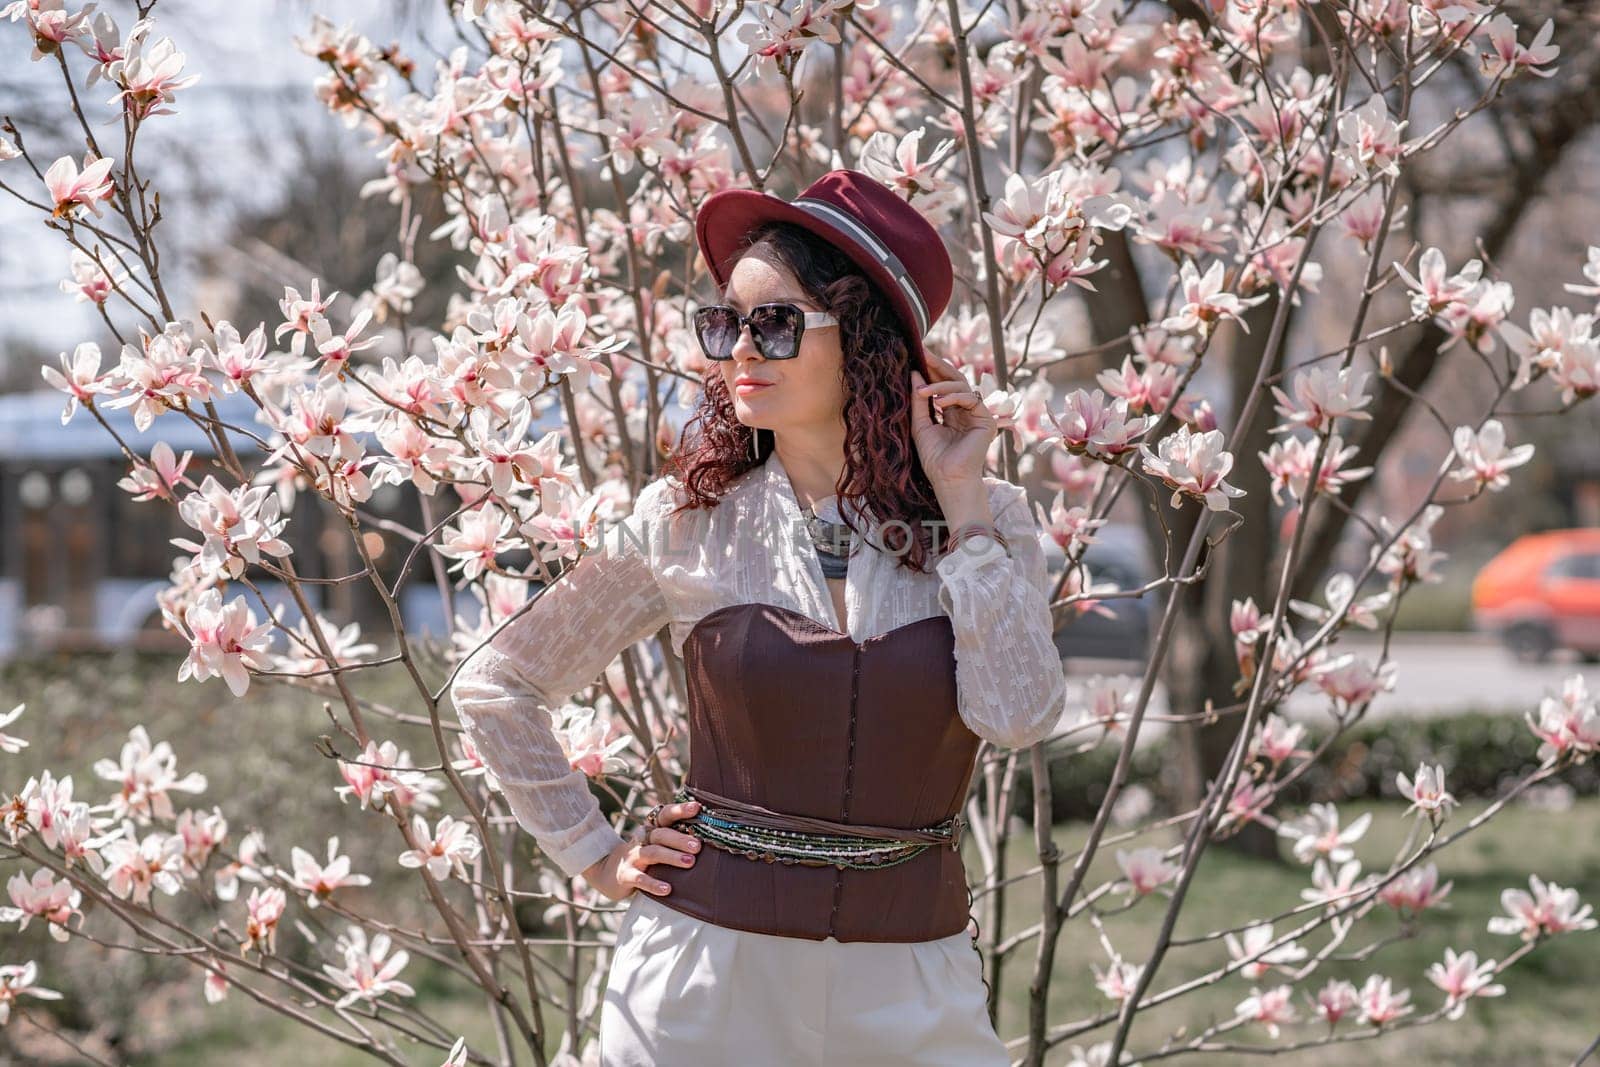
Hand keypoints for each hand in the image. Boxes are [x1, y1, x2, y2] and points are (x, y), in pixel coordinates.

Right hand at [582, 799, 701, 902]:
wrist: (608, 873)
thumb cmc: (643, 858)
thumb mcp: (655, 844)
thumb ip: (674, 839)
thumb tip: (708, 835)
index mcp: (651, 829)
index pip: (665, 815)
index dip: (679, 810)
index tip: (697, 808)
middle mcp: (641, 840)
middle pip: (660, 834)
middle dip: (680, 839)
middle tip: (698, 846)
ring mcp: (632, 857)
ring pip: (652, 853)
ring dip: (671, 857)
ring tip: (689, 862)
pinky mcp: (626, 876)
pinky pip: (640, 879)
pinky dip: (653, 884)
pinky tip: (667, 889)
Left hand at [909, 351, 996, 491]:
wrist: (948, 478)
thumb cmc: (934, 457)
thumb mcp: (920, 424)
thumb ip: (918, 400)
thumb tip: (914, 372)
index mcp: (951, 412)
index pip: (943, 385)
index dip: (931, 370)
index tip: (917, 354)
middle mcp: (965, 410)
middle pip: (954, 380)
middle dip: (938, 366)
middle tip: (923, 354)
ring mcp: (977, 414)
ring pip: (961, 386)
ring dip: (940, 386)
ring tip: (923, 392)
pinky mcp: (986, 420)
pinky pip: (971, 398)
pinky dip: (954, 397)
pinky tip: (939, 403)